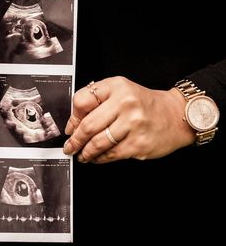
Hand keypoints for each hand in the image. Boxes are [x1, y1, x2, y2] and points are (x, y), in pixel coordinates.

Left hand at [63, 76, 194, 163]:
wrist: (176, 115)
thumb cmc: (145, 104)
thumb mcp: (121, 91)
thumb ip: (97, 101)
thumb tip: (73, 125)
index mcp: (117, 86)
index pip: (82, 102)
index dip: (73, 118)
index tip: (70, 128)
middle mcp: (125, 103)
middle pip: (88, 125)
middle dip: (75, 140)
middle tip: (69, 147)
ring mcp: (133, 124)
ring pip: (98, 143)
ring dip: (85, 152)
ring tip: (82, 155)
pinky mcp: (138, 143)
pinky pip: (111, 154)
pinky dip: (100, 158)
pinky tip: (97, 158)